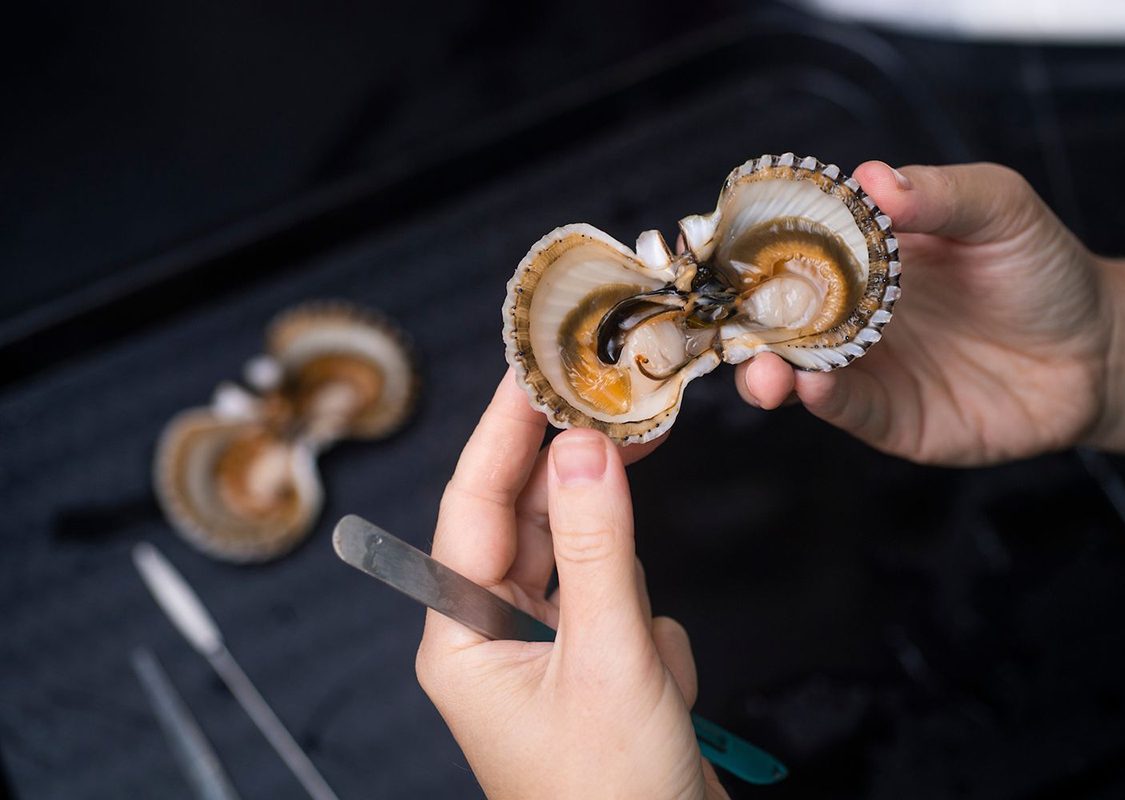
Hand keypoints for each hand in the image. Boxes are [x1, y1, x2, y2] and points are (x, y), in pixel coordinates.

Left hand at [415, 371, 727, 799]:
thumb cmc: (613, 795)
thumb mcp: (609, 659)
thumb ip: (597, 546)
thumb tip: (583, 446)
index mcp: (460, 637)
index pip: (474, 506)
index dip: (502, 430)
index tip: (531, 366)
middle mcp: (489, 637)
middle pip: (524, 520)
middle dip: (567, 467)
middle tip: (607, 393)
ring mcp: (540, 653)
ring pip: (575, 559)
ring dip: (615, 554)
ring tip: (647, 512)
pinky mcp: (588, 669)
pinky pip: (613, 604)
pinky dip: (644, 622)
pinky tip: (664, 677)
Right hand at [734, 161, 1109, 465]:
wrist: (1099, 352)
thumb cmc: (1043, 270)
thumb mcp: (1001, 210)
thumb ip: (942, 193)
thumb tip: (873, 177)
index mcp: (863, 256)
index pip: (793, 249)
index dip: (753, 250)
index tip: (719, 249)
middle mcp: (851, 312)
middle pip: (777, 316)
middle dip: (744, 321)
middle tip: (724, 320)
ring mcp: (867, 367)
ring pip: (796, 370)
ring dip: (768, 371)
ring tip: (762, 371)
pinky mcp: (890, 417)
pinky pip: (847, 409)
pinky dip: (823, 400)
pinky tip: (811, 387)